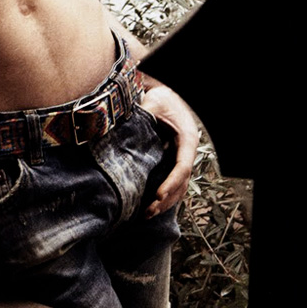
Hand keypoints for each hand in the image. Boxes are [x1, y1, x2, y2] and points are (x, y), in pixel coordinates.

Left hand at [139, 79, 199, 217]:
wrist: (167, 93)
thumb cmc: (161, 98)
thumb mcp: (152, 104)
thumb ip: (141, 116)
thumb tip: (117, 126)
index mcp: (187, 139)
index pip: (182, 167)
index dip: (171, 183)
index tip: (157, 196)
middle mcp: (188, 151)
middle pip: (182, 182)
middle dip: (167, 199)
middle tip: (148, 212)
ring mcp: (184, 157)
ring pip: (181, 186)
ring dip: (167, 201)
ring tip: (148, 214)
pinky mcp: (176, 160)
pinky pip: (175, 182)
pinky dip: (166, 194)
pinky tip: (153, 205)